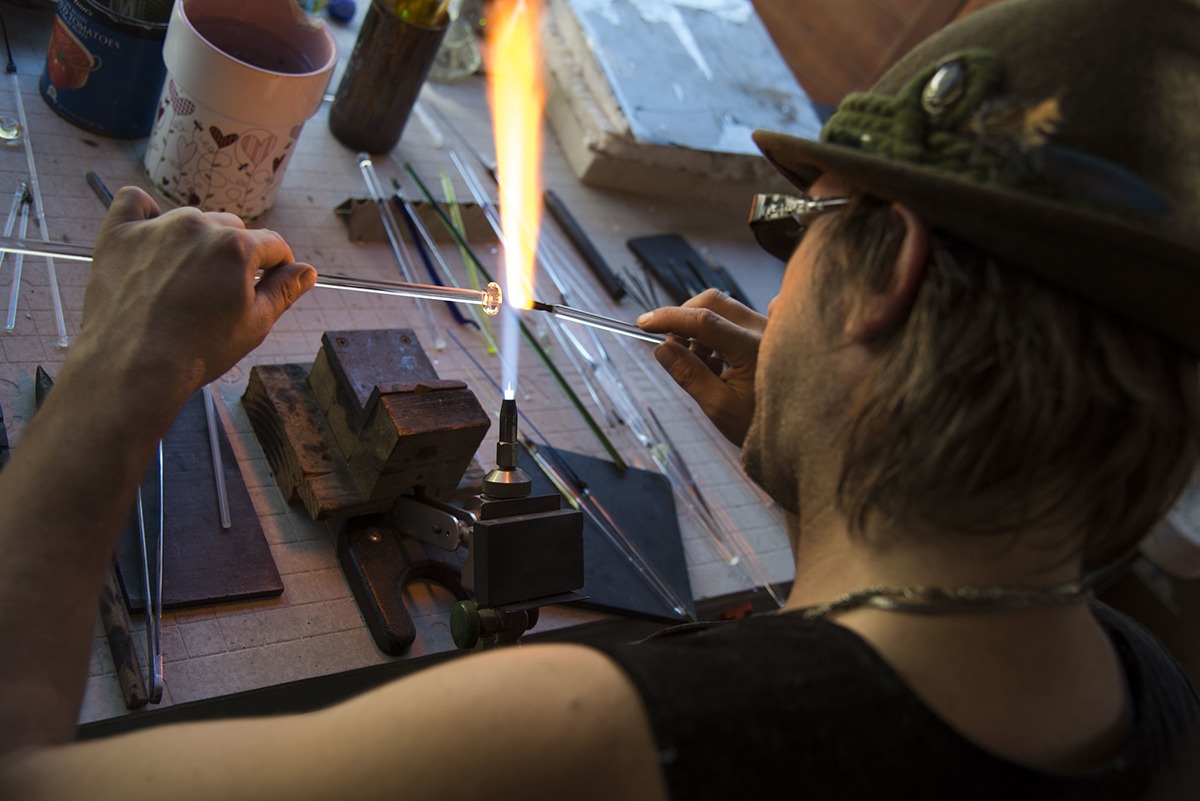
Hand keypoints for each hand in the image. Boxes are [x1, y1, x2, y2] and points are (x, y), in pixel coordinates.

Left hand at [80, 187, 315, 394]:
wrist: (133, 367)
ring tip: (183, 281)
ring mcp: (155, 227)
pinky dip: (146, 214)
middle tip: (219, 291)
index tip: (267, 283)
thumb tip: (307, 270)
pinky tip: (151, 237)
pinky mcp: (119, 233)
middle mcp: (198, 226)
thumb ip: (284, 290)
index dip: (277, 265)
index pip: (272, 244)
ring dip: (195, 241)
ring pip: (190, 220)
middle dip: (234, 254)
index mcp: (237, 247)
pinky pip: (135, 201)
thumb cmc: (198, 351)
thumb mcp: (255, 324)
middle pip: (231, 228)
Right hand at [637, 289, 764, 445]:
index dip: (669, 318)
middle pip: (713, 302)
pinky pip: (736, 319)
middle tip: (672, 349)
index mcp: (753, 348)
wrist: (798, 434)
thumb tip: (661, 348)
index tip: (642, 323)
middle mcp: (765, 329)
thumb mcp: (718, 406)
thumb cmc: (759, 425)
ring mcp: (770, 327)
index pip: (703, 320)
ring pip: (723, 309)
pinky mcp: (769, 331)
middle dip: (684, 319)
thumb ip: (689, 374)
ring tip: (701, 368)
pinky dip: (716, 334)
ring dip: (699, 330)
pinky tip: (717, 363)